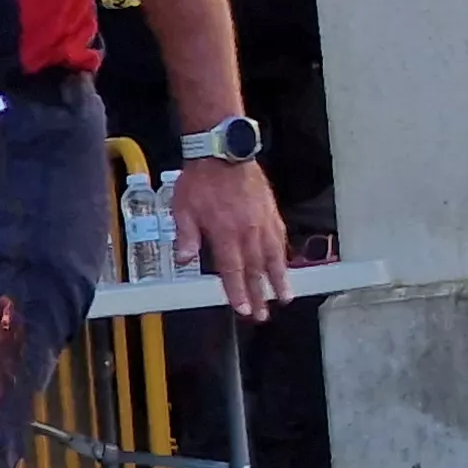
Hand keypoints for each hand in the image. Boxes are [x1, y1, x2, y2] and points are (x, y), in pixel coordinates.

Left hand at [171, 158, 290, 319]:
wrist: (224, 152)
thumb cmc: (200, 180)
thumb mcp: (182, 208)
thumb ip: (186, 236)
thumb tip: (185, 260)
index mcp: (225, 233)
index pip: (233, 270)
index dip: (238, 292)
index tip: (244, 310)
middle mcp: (248, 231)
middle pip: (256, 269)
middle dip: (260, 295)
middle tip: (263, 315)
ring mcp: (263, 222)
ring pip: (274, 256)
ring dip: (279, 279)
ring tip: (285, 297)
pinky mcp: (271, 212)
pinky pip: (280, 238)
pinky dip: (283, 255)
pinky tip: (285, 264)